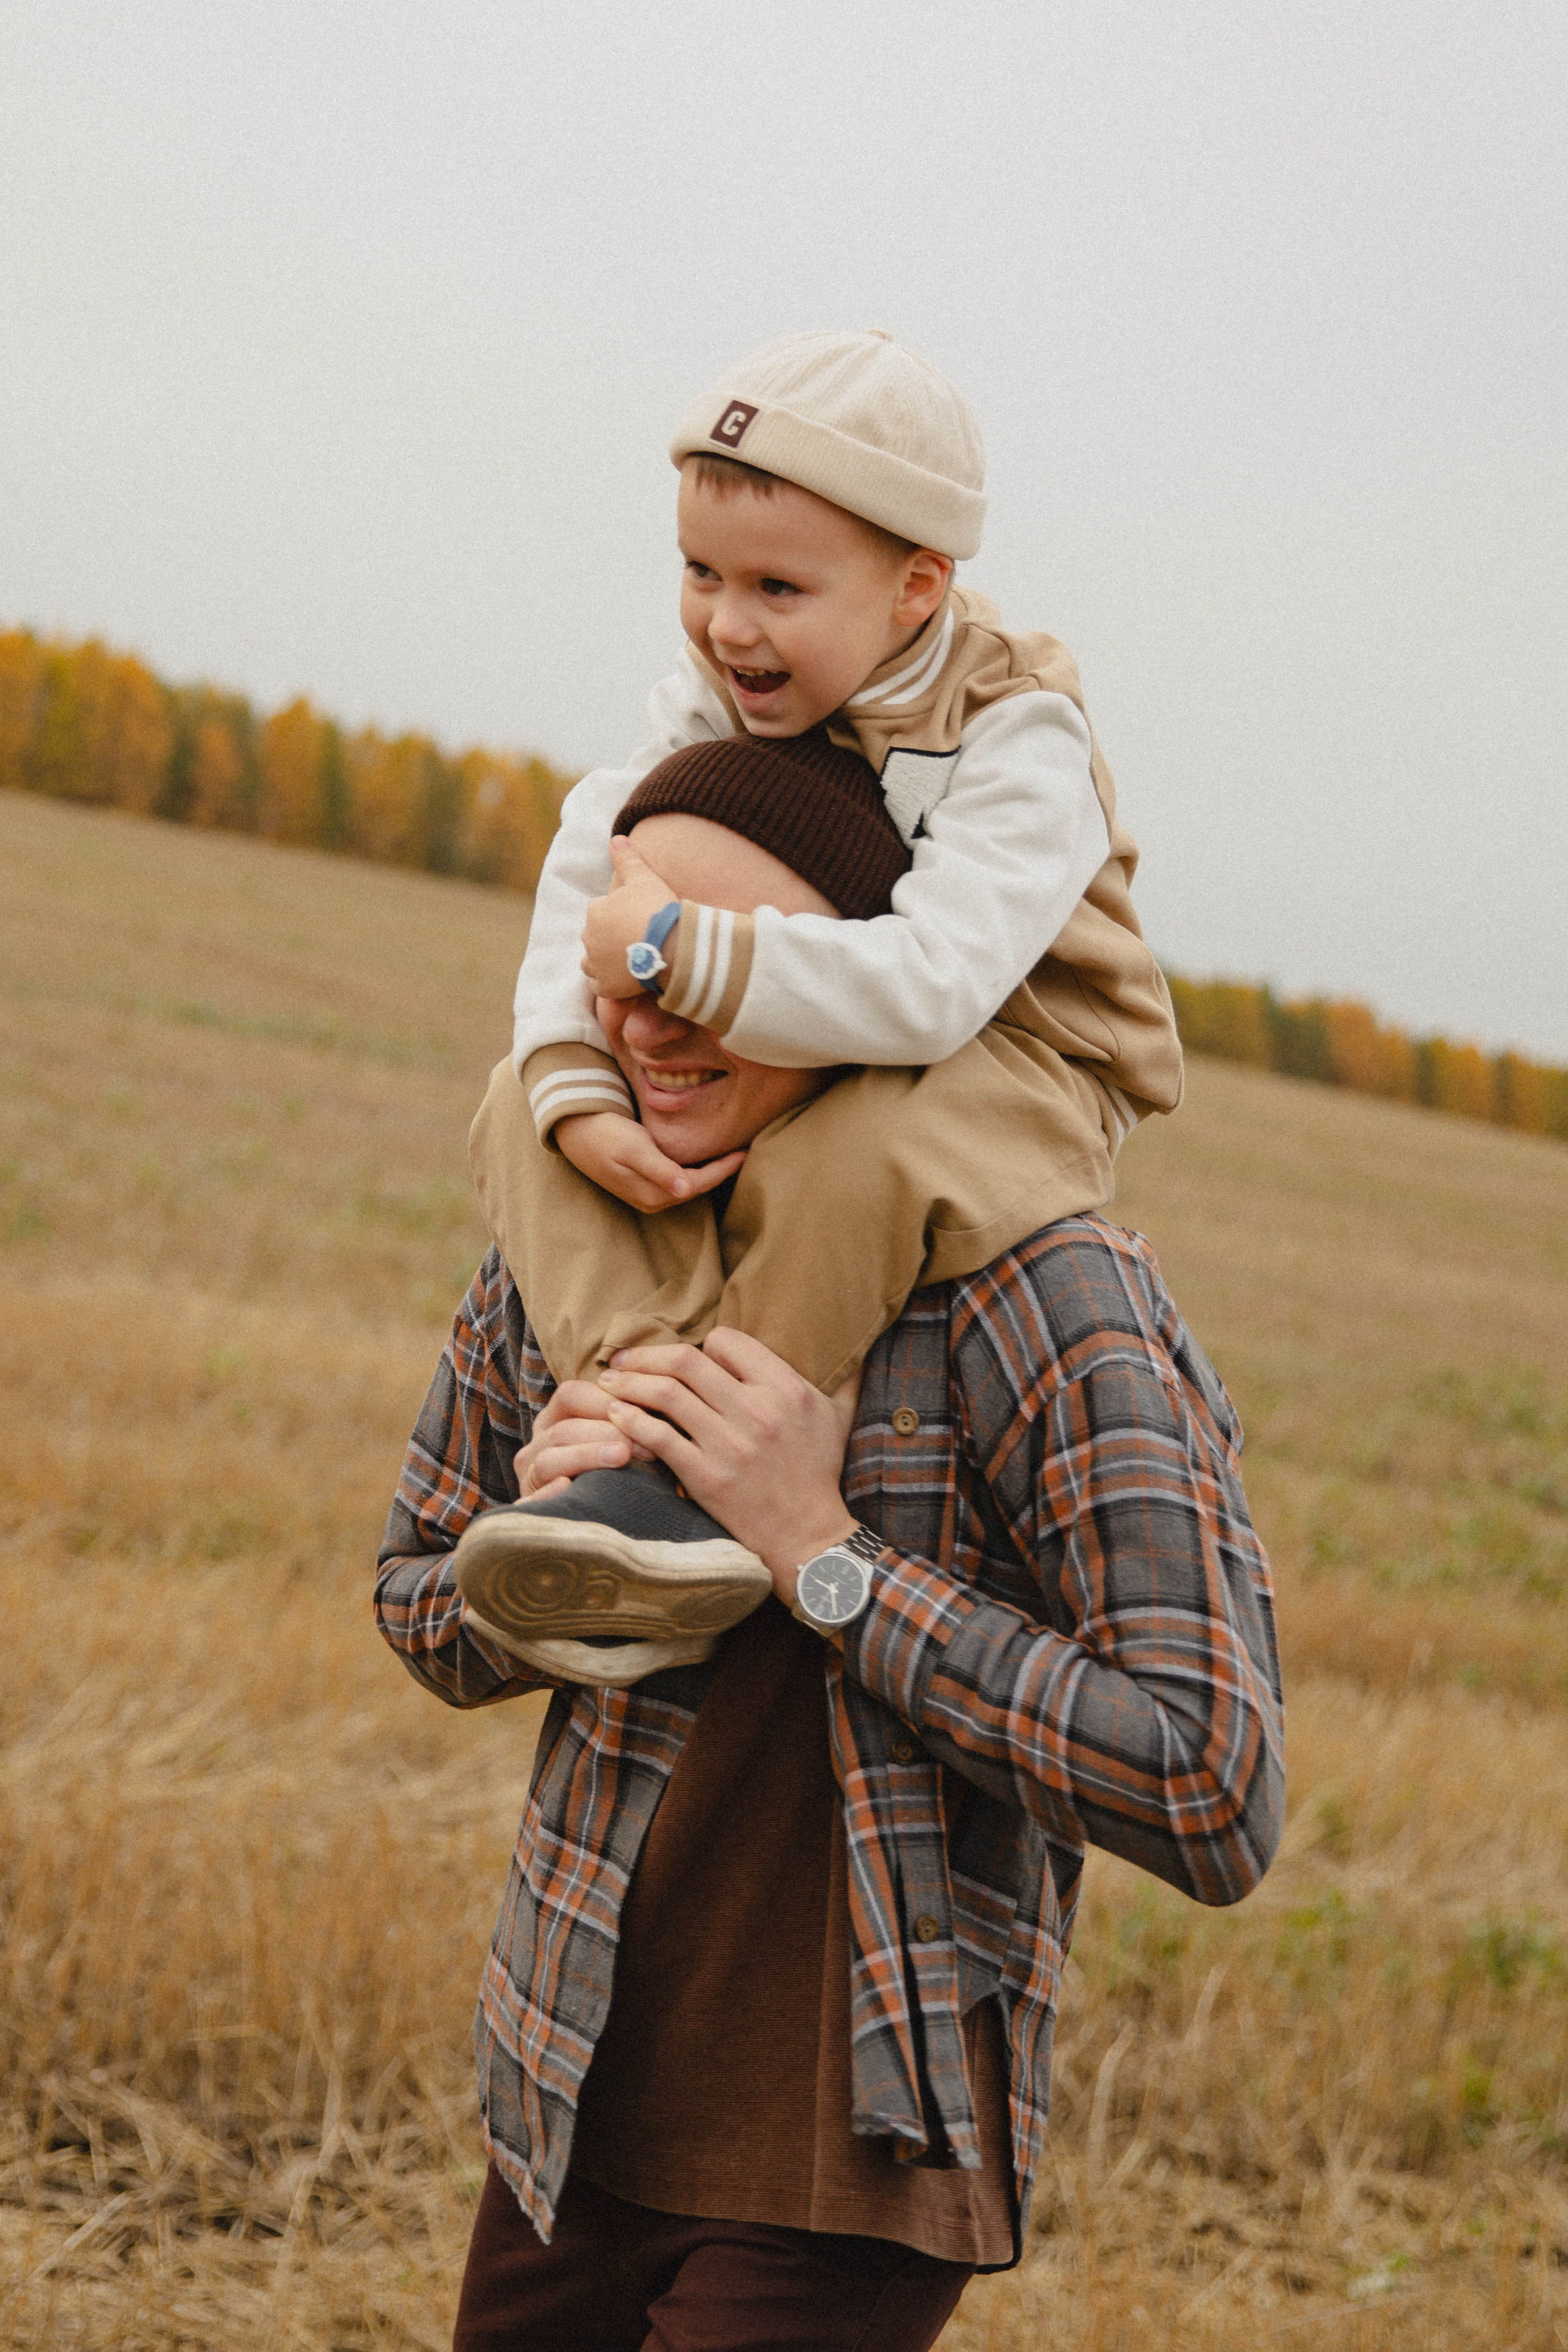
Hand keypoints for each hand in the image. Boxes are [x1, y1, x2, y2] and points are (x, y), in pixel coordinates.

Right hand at [511, 1378, 654, 1503]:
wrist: (595, 1531)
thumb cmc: (618, 1475)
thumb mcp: (620, 1443)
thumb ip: (630, 1423)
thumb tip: (664, 1401)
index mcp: (555, 1419)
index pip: (571, 1394)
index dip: (608, 1401)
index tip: (647, 1414)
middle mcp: (537, 1444)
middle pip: (563, 1428)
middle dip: (607, 1433)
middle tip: (646, 1447)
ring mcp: (529, 1477)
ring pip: (548, 1460)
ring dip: (586, 1456)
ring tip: (621, 1458)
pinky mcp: (528, 1509)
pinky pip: (530, 1501)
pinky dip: (550, 1493)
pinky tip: (569, 1487)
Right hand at [556, 1110, 745, 1212]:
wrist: (577, 1132)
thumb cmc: (606, 1135)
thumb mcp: (634, 1149)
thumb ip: (660, 1170)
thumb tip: (684, 1191)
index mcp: (654, 1194)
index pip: (700, 1184)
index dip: (723, 1169)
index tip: (744, 1152)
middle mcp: (654, 1200)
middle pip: (698, 1187)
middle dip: (721, 1171)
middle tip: (744, 1149)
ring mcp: (649, 1194)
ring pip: (689, 1184)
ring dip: (709, 1170)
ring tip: (730, 1151)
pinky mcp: (645, 1183)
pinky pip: (679, 1179)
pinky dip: (694, 1168)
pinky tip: (703, 1154)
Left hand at [581, 838, 682, 998]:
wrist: (670, 947)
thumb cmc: (657, 910)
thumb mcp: (645, 878)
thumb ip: (627, 859)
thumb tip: (615, 838)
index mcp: (595, 910)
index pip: (601, 909)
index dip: (619, 912)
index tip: (637, 915)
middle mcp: (589, 937)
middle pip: (595, 935)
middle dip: (609, 935)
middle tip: (636, 937)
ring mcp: (596, 964)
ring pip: (591, 961)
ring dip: (603, 959)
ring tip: (626, 958)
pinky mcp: (606, 987)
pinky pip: (600, 986)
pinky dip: (608, 982)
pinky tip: (623, 979)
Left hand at [595, 1329, 860, 1595]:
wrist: (808, 1537)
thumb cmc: (820, 1473)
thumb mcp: (838, 1419)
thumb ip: (846, 1379)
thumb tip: (863, 1345)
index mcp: (786, 1389)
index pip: (726, 1341)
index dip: (703, 1345)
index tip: (688, 1358)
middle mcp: (757, 1411)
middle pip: (686, 1361)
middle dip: (646, 1356)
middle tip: (622, 1358)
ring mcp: (729, 1445)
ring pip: (665, 1395)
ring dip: (629, 1384)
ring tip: (610, 1382)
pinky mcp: (705, 1477)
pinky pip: (657, 1437)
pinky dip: (630, 1422)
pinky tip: (615, 1416)